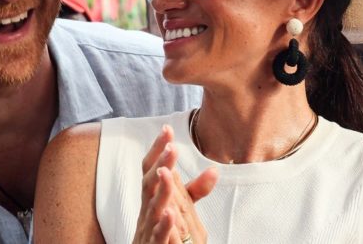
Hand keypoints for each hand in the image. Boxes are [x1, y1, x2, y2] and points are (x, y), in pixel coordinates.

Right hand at [132, 125, 218, 243]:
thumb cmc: (160, 232)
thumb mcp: (179, 207)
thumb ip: (194, 191)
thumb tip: (214, 170)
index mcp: (152, 197)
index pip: (153, 169)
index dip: (158, 150)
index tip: (167, 129)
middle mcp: (147, 209)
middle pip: (149, 182)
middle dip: (159, 164)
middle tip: (170, 147)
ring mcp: (148, 227)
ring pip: (152, 207)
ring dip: (160, 190)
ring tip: (166, 172)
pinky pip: (158, 236)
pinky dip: (163, 225)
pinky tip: (170, 214)